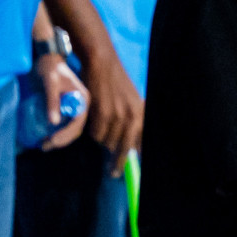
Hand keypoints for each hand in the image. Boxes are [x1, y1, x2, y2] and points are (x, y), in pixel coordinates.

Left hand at [36, 53, 89, 151]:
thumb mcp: (50, 83)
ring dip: (58, 138)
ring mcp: (73, 107)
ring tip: (43, 144)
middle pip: (74, 129)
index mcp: (82, 100)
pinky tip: (44, 136)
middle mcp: (81, 106)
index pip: (78, 123)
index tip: (52, 141)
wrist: (47, 58)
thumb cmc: (50, 67)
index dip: (66, 135)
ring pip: (69, 128)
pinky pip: (63, 123)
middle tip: (44, 146)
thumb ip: (52, 101)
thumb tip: (53, 122)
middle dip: (61, 140)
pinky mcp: (65, 107)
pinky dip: (55, 131)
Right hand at [81, 48, 143, 167]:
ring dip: (103, 139)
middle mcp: (134, 117)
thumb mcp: (132, 102)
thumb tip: (136, 147)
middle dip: (118, 163)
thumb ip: (134, 123)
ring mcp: (119, 116)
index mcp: (142, 114)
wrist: (102, 63)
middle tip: (113, 174)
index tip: (132, 172)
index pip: (143, 142)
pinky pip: (96, 134)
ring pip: (107, 142)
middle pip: (125, 149)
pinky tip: (93, 120)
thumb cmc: (115, 82)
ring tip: (100, 127)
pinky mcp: (104, 114)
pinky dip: (93, 131)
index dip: (137, 158)